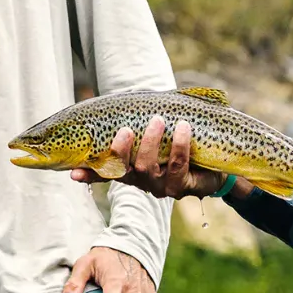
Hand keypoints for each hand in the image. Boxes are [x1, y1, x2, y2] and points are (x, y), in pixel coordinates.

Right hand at [71, 116, 248, 199]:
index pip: (104, 172)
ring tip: (159, 121)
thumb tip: (121, 105)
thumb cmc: (183, 139)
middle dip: (121, 149)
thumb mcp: (159, 128)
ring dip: (151, 142)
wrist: (220, 161)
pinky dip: (178, 144)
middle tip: (126, 129)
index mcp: (130, 167)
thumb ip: (139, 119)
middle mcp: (142, 180)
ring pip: (147, 168)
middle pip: (122, 170)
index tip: (72, 172)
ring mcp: (162, 186)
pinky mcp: (184, 187)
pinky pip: (177, 166)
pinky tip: (182, 128)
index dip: (88, 174)